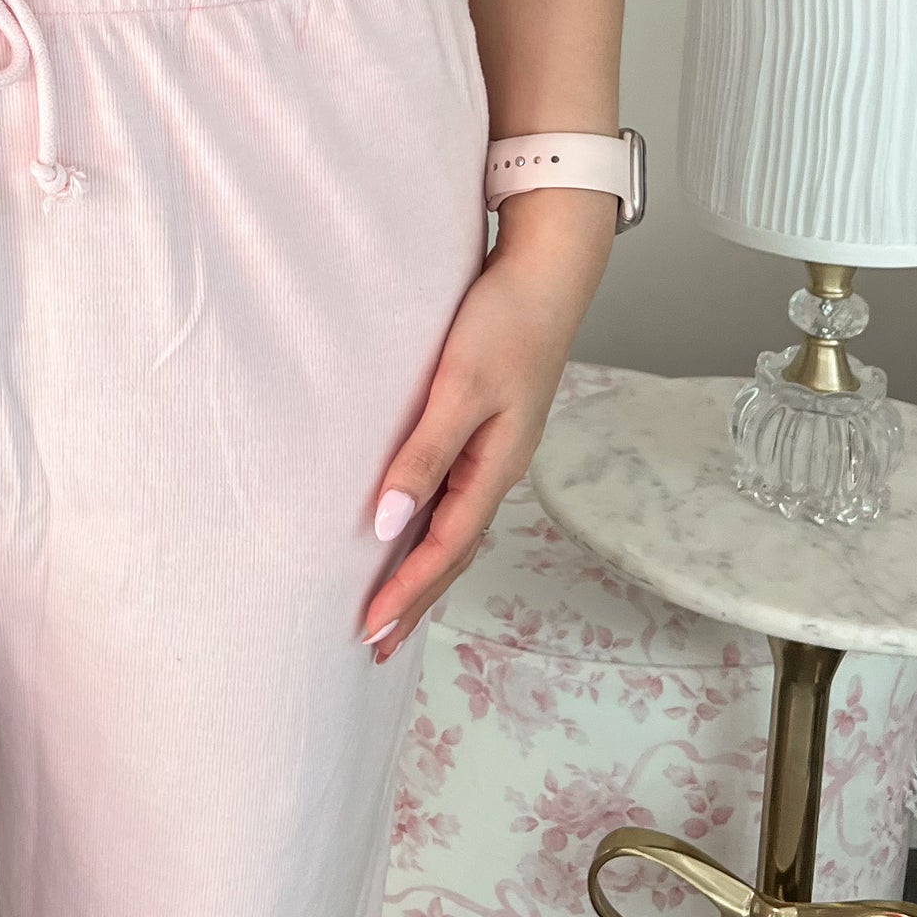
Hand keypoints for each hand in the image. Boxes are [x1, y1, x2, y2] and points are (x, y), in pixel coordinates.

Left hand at [361, 191, 615, 661]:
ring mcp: (495, 451)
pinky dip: (432, 530)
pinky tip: (414, 529)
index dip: (405, 592)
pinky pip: (455, 498)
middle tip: (375, 644)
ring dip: (423, 572)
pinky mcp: (487, 427)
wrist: (547, 272)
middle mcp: (496, 470)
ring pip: (455, 529)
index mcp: (494, 469)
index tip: (369, 629)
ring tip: (392, 606)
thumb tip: (386, 524)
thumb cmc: (506, 323)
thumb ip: (423, 457)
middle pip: (452, 553)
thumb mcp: (460, 390)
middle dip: (415, 601)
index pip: (443, 550)